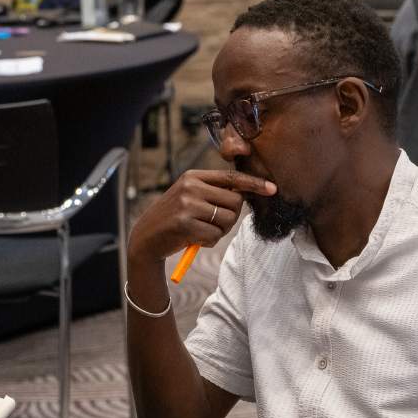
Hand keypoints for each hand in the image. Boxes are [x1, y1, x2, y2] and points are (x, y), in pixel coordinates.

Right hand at [128, 169, 275, 267]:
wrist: (145, 237)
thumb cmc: (173, 218)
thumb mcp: (189, 196)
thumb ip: (212, 192)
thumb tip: (245, 193)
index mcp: (192, 176)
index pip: (231, 177)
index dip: (254, 183)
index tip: (272, 188)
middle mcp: (190, 187)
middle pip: (234, 201)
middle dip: (230, 216)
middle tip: (212, 223)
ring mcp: (187, 205)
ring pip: (227, 219)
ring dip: (219, 230)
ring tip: (201, 231)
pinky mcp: (185, 224)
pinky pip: (215, 234)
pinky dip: (209, 241)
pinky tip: (194, 239)